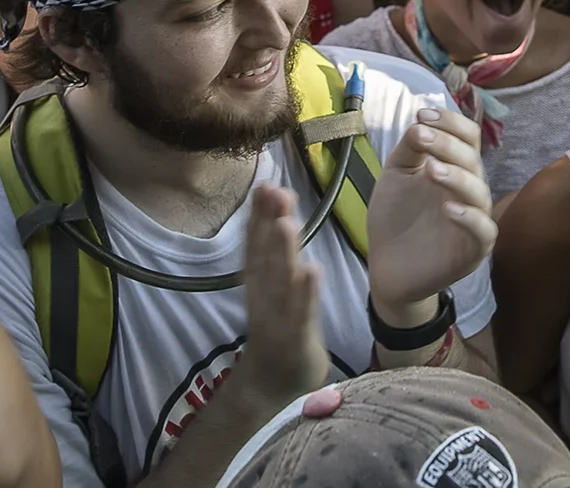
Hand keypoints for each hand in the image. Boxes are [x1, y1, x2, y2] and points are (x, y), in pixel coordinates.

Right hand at [234, 185, 327, 400]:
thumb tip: (277, 216)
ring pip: (280, 281)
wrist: (271, 385)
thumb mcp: (272, 290)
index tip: (263, 183)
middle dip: (267, 223)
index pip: (256, 244)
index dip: (258, 214)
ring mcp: (278, 318)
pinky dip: (305, 294)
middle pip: (265, 256)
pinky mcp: (296, 339)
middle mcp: (264, 296)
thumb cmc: (279, 328)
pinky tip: (313, 271)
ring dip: (282, 252)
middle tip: (273, 191)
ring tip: (286, 223)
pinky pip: (301, 314)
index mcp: (259, 283)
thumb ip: (274, 256)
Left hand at [366, 107, 496, 320]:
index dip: (450, 122)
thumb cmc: (395, 217)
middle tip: (421, 137)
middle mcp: (470, 190)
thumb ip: (409, 149)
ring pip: (479, 191)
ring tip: (431, 169)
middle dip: (446, 144)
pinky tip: (447, 209)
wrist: (387, 266)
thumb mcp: (396, 175)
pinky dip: (469, 218)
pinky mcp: (473, 251)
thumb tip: (421, 123)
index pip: (468, 137)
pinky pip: (484, 231)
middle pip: (472, 159)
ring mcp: (474, 220)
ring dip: (457, 176)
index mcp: (455, 168)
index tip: (423, 115)